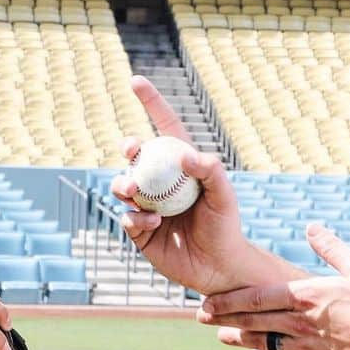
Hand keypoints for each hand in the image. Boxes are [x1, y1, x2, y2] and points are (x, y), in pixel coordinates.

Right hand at [112, 75, 266, 295]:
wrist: (218, 268)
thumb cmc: (226, 227)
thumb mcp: (224, 196)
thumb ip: (210, 172)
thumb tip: (183, 154)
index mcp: (181, 167)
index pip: (164, 127)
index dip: (150, 103)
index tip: (135, 80)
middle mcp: (161, 183)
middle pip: (136, 157)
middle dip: (129, 148)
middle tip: (131, 151)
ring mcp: (148, 206)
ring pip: (123, 185)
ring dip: (123, 183)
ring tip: (133, 191)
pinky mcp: (140, 231)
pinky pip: (127, 217)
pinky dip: (135, 216)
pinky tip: (151, 222)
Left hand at [198, 224, 349, 349]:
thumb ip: (330, 248)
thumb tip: (312, 227)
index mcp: (305, 296)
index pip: (254, 298)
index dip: (227, 301)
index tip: (206, 302)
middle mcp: (298, 324)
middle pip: (250, 321)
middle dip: (222, 318)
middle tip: (201, 317)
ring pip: (262, 344)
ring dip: (239, 340)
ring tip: (223, 337)